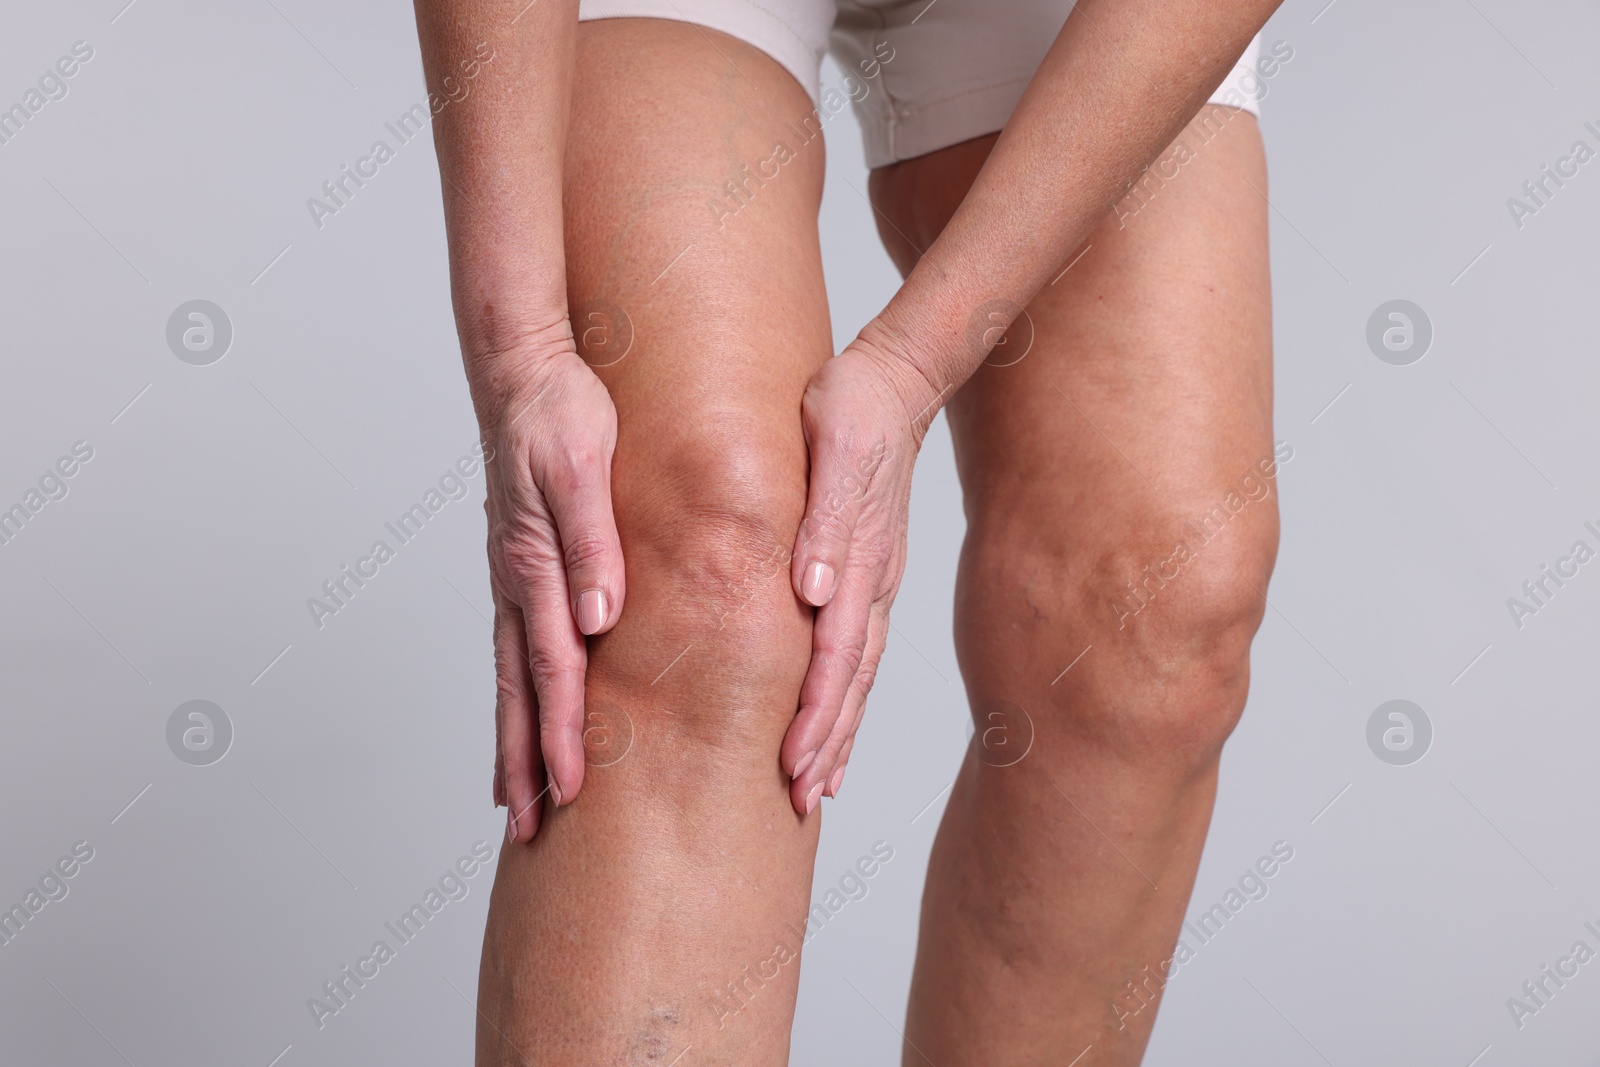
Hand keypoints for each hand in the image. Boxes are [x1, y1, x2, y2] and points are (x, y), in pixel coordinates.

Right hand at [475, 335, 625, 842]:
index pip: (552, 667)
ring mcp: (514, 577)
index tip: (571, 790)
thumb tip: (599, 619)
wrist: (525, 370)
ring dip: (514, 738)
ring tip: (515, 795)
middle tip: (528, 826)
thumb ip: (591, 544)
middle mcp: (518, 581)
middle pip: (519, 690)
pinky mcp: (521, 566)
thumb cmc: (559, 413)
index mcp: (535, 565)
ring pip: (511, 676)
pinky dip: (517, 693)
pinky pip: (516, 645)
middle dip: (526, 761)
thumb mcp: (582, 470)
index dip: (562, 732)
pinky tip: (526, 713)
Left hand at [782, 331, 941, 813]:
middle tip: (801, 798)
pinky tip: (834, 722)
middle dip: (827, 743)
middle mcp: (874, 582)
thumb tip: (811, 591)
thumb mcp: (834, 449)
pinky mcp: (869, 574)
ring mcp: (877, 581)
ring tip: (820, 784)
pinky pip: (859, 650)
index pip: (835, 654)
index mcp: (860, 559)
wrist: (893, 378)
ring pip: (858, 674)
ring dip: (839, 731)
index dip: (815, 715)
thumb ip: (823, 522)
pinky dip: (847, 696)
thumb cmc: (853, 408)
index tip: (794, 764)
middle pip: (851, 681)